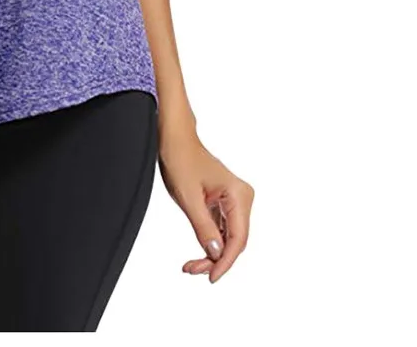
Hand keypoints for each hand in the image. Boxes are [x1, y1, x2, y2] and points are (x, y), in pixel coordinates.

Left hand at [158, 125, 253, 282]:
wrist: (174, 138)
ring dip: (212, 253)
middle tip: (193, 270)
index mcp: (239, 195)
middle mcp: (242, 198)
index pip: (238, 239)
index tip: (212, 277)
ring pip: (228, 237)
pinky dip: (210, 242)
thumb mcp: (188, 197)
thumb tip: (217, 254)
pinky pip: (222, 229)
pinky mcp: (225, 202)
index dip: (225, 262)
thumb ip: (203, 227)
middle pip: (235, 240)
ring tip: (191, 266)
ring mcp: (234, 200)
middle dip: (216, 259)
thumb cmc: (180, 159)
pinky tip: (198, 254)